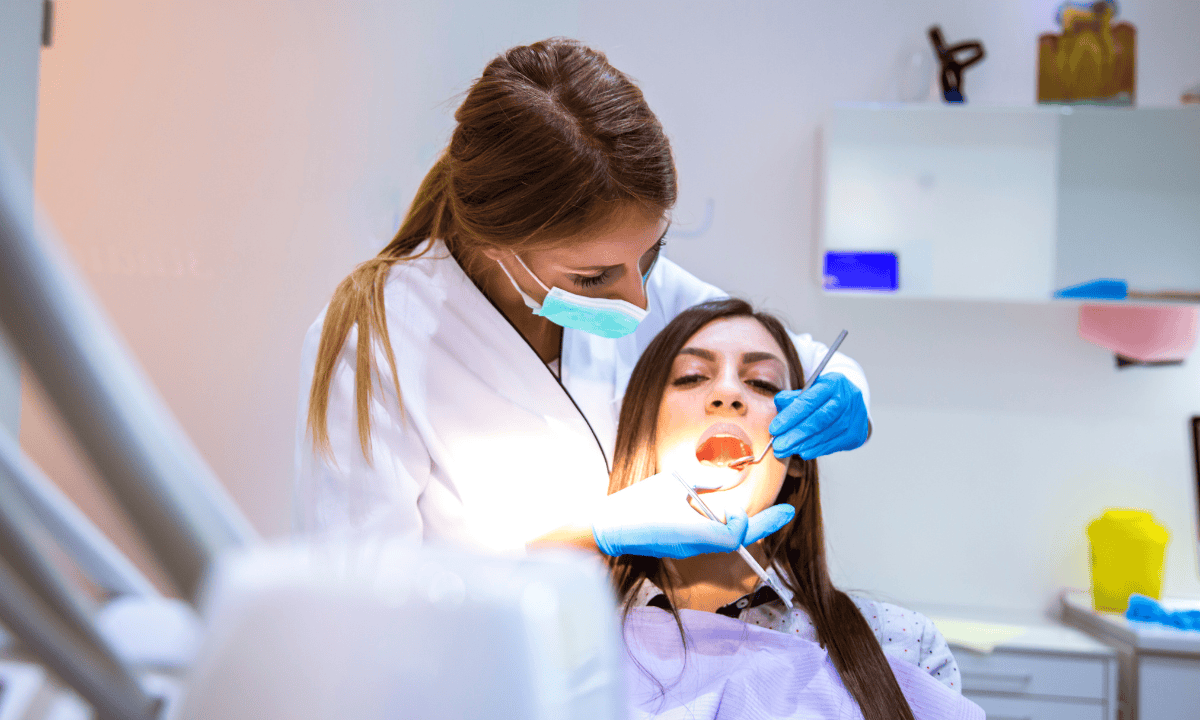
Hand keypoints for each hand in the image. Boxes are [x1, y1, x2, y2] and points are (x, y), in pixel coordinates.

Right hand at [591, 471, 794, 557]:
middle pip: (737, 540)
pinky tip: (727, 512)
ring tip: (761, 509)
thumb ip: (704, 480)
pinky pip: (712, 539)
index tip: (761, 507)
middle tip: (787, 511)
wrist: (608, 528)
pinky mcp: (682, 548)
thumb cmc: (635, 503)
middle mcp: (694, 545)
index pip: (735, 536)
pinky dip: (725, 526)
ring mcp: (688, 549)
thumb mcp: (672, 481)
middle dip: (764, 524)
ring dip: (743, 524)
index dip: (753, 523)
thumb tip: (731, 480)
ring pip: (726, 540)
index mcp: (692, 531)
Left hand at [769, 372, 868, 459]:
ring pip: (826, 434)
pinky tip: (803, 452)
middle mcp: (847, 399)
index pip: (810, 401)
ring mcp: (855, 417)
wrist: (853, 402)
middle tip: (778, 446)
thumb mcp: (810, 388)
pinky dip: (816, 449)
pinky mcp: (857, 434)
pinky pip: (834, 444)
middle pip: (819, 420)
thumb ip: (794, 397)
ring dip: (803, 444)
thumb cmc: (825, 395)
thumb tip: (778, 404)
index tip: (774, 429)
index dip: (790, 416)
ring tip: (786, 450)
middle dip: (796, 434)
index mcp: (833, 383)